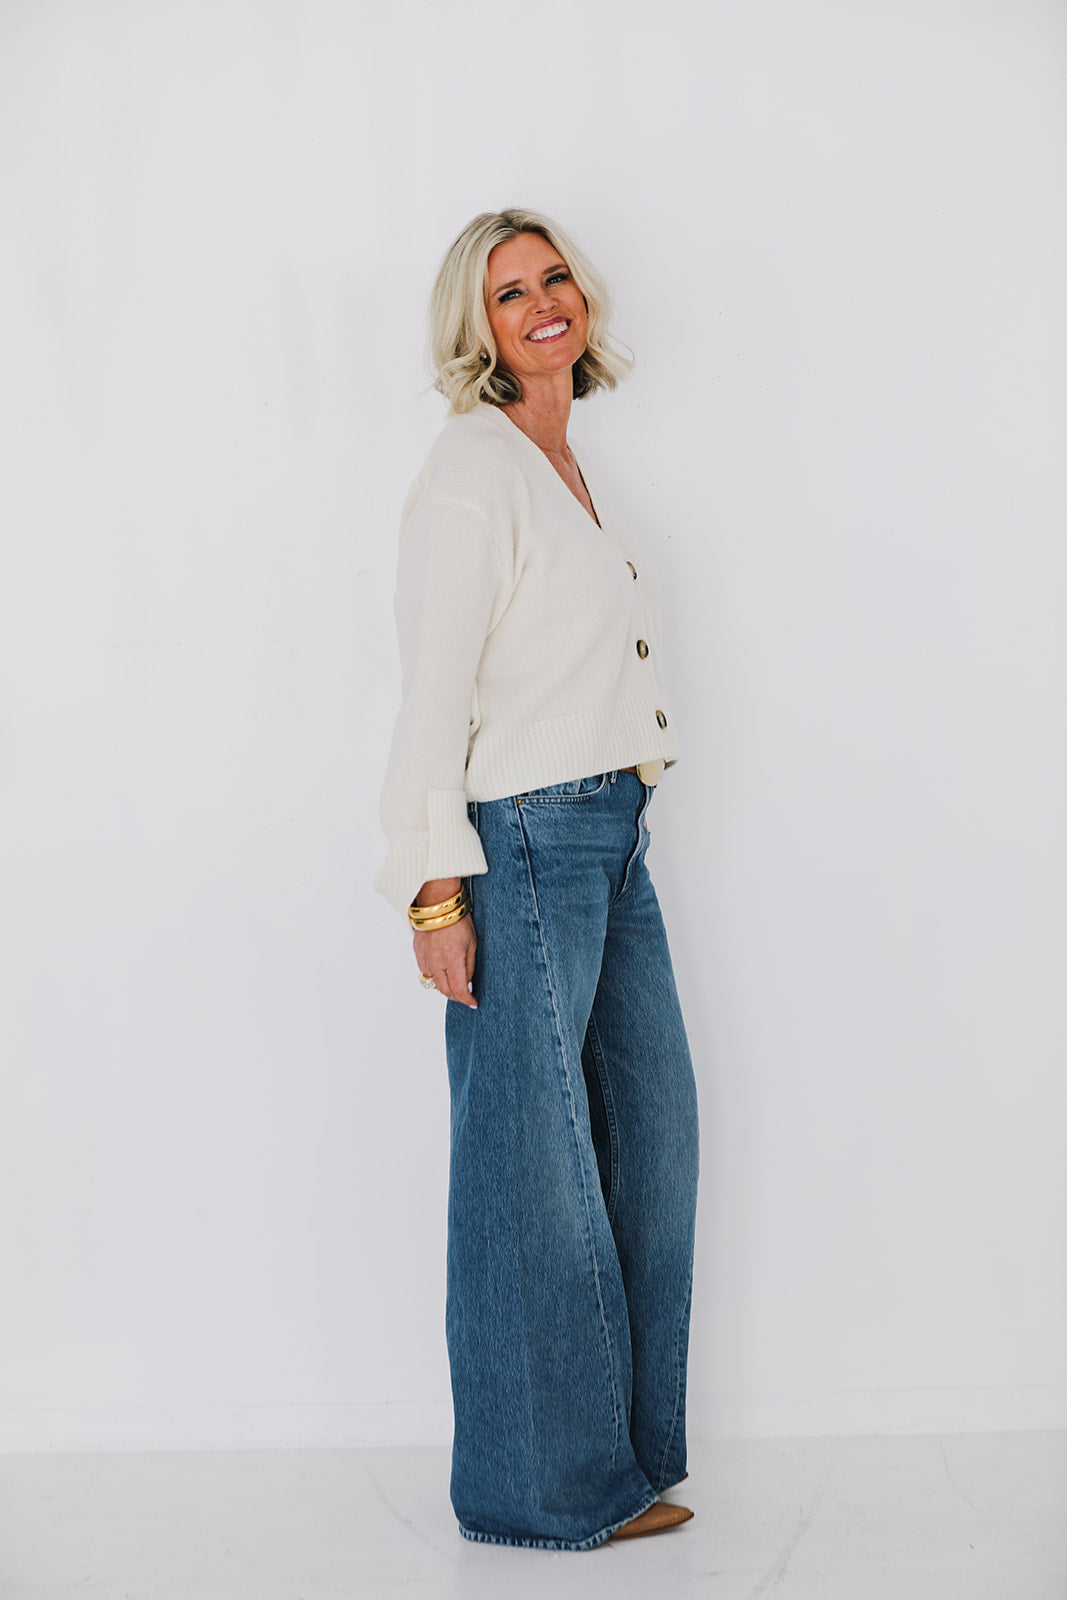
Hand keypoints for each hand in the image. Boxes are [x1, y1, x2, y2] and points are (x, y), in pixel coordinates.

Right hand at [412, 879, 477, 1007]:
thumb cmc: (458, 920)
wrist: (437, 904)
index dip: (467, 999)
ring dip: (444, 986)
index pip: (459, 989)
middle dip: (456, 996)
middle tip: (465, 996)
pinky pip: (425, 971)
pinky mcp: (418, 952)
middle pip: (445, 990)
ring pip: (433, 983)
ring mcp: (425, 958)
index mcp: (452, 959)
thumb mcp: (472, 944)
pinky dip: (434, 975)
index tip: (473, 1003)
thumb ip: (469, 967)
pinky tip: (442, 970)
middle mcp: (436, 962)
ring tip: (454, 983)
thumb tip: (468, 985)